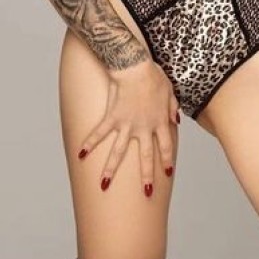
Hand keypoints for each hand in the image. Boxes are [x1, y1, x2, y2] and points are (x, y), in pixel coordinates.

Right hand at [77, 57, 180, 195]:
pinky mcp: (112, 117)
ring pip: (119, 151)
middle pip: (146, 156)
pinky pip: (100, 132)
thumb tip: (176, 121)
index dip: (167, 160)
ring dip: (111, 169)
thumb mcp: (169, 91)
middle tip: (146, 192)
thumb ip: (172, 107)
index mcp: (160, 122)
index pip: (166, 146)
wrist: (135, 66)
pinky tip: (81, 154)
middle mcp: (144, 127)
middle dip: (146, 176)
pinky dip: (90, 142)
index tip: (168, 172)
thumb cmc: (153, 75)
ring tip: (104, 185)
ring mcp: (127, 124)